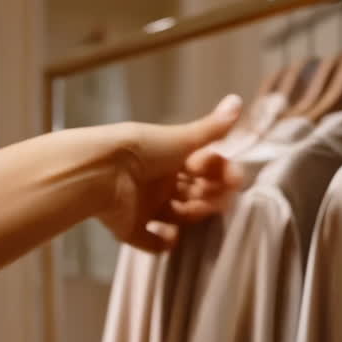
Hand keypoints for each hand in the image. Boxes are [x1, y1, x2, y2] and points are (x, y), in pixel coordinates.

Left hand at [96, 94, 244, 251]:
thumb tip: (238, 100)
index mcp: (169, 158)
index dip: (219, 173)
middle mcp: (158, 181)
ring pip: (176, 216)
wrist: (102, 171)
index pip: (203, 168)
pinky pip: (150, 240)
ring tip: (192, 211)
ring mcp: (143, 205)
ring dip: (191, 216)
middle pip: (192, 193)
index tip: (231, 177)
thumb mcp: (182, 138)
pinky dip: (161, 242)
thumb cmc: (144, 150)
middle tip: (213, 196)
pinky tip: (171, 238)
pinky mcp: (129, 227)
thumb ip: (212, 128)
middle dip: (208, 195)